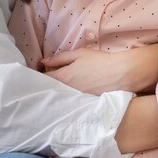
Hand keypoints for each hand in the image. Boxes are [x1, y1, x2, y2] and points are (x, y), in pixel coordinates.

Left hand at [43, 44, 157, 94]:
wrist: (121, 74)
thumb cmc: (99, 61)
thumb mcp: (79, 54)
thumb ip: (59, 58)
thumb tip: (44, 62)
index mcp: (64, 77)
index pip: (44, 79)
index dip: (39, 76)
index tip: (37, 73)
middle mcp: (68, 90)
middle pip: (51, 89)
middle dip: (47, 84)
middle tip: (46, 79)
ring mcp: (76, 98)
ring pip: (61, 95)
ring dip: (57, 90)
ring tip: (58, 84)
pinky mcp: (84, 103)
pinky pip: (71, 99)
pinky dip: (68, 95)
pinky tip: (70, 91)